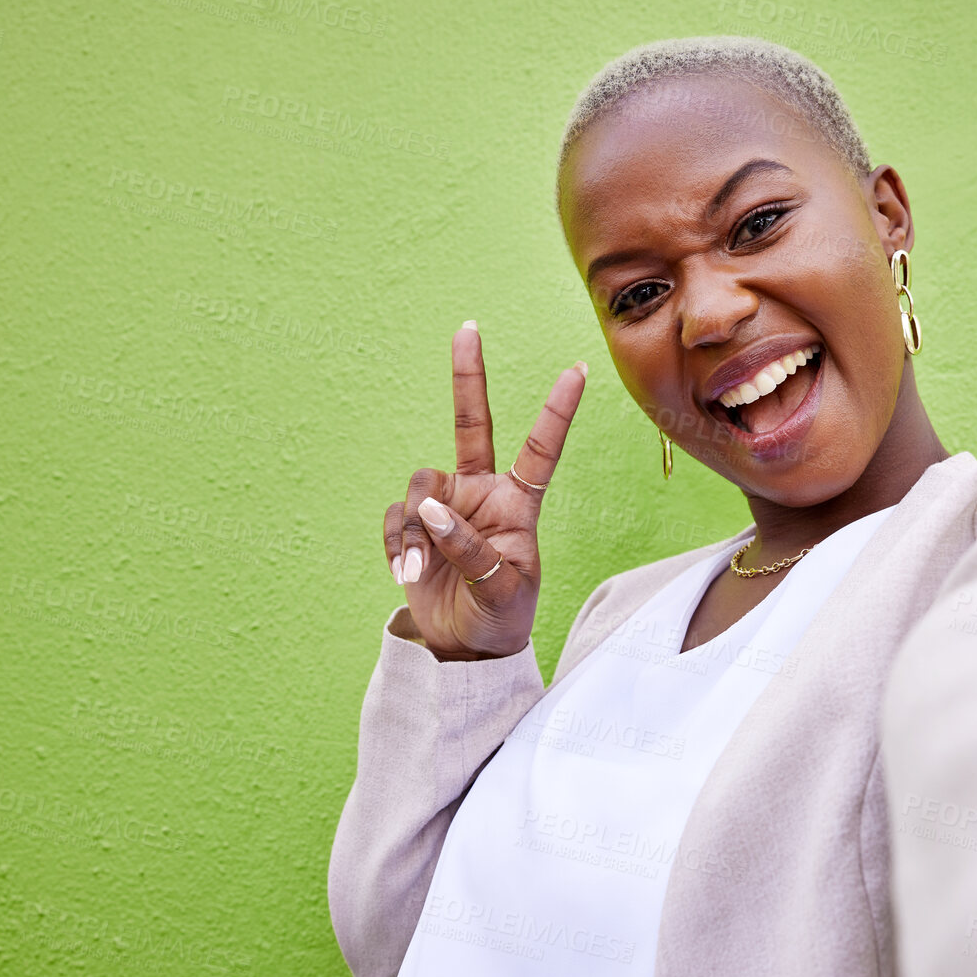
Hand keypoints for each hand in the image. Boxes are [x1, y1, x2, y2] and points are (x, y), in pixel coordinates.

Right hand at [382, 321, 586, 661]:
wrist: (466, 649)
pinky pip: (397, 517)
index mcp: (518, 505)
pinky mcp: (414, 526)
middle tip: (468, 327)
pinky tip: (406, 573)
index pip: (540, 450)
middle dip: (468, 376)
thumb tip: (434, 508)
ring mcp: (446, 506)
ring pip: (421, 486)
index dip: (557, 411)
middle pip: (472, 425)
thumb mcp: (501, 589)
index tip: (579, 369)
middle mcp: (482, 493)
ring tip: (417, 568)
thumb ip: (470, 548)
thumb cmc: (501, 617)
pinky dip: (398, 543)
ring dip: (416, 526)